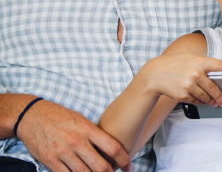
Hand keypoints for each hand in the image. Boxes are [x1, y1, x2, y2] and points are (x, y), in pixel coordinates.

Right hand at [16, 99, 130, 171]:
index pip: (112, 148)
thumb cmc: (60, 117)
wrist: (31, 116)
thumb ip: (94, 135)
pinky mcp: (49, 161)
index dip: (124, 160)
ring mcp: (62, 152)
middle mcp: (76, 141)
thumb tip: (110, 149)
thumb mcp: (81, 120)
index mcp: (87, 129)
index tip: (128, 167)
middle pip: (100, 165)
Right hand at [140, 53, 221, 106]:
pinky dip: (200, 102)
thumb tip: (217, 77)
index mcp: (199, 61)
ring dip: (211, 101)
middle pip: (214, 88)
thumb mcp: (189, 59)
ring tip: (215, 103)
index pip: (220, 64)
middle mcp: (196, 73)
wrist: (153, 75)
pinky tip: (202, 101)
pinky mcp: (183, 95)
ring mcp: (189, 85)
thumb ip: (203, 65)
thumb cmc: (174, 64)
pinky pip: (196, 101)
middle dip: (221, 96)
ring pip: (206, 96)